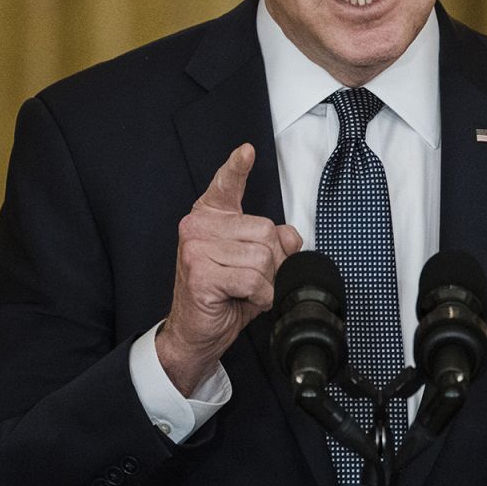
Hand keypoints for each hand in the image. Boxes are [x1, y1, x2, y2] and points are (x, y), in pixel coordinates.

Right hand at [157, 143, 302, 394]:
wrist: (195, 333)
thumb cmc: (223, 297)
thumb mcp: (254, 264)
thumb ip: (272, 242)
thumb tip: (291, 236)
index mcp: (210, 217)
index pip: (225, 185)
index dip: (237, 168)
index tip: (247, 151)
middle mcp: (198, 226)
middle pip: (265, 230)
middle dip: (274, 262)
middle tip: (258, 281)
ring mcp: (195, 247)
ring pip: (261, 257)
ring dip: (266, 283)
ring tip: (247, 292)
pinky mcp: (199, 272)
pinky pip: (252, 279)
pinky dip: (259, 296)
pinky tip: (244, 301)